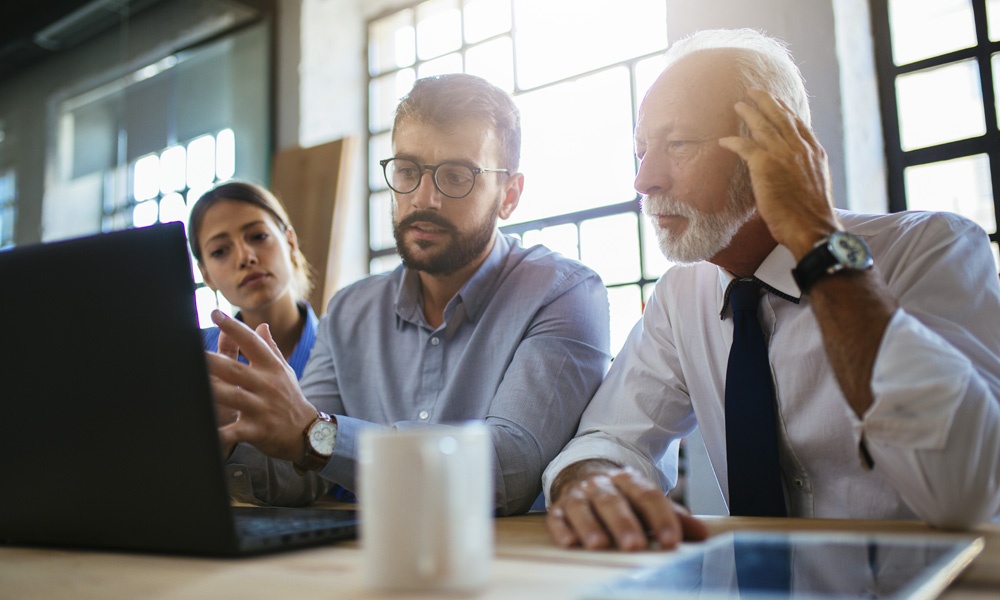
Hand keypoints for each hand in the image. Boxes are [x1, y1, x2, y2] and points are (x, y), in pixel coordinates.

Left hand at [206, 309, 317, 461]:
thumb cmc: (290, 398)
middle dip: (212, 361)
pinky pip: (235, 432)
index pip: (252, 342)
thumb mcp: (284, 371)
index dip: (233, 327)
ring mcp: (262, 408)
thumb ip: (270, 348)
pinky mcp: (257, 430)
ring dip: (213, 392)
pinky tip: (205, 431)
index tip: (215, 313)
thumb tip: (261, 325)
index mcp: (271, 368)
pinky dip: (221, 433)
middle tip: (191, 352)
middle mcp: (267, 385)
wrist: (307, 433)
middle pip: (235, 370)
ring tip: (192, 384)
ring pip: (234, 397)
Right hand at [545, 461, 708, 550]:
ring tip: (600, 545)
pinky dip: (562, 529)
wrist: (584, 474)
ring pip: (583, 507)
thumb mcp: (647, 503)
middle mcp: (602, 485)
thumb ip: (673, 517)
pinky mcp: (558, 508)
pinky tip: (568, 542)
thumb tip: (702, 534)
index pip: (648, 496)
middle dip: (624, 523)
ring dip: (591, 526)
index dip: (661, 518)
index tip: (671, 541)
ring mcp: (579, 495)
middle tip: (633, 545)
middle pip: (613, 501)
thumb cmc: (622, 497)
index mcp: (630, 481)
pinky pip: (557, 517)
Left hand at [718, 88, 840, 258]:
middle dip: (766, 101)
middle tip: (754, 90)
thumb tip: (795, 172)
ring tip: (738, 105)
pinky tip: (723, 140)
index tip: (776, 101)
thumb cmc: (812, 216)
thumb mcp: (815, 185)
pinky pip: (745, 146)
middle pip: (781, 117)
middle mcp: (800, 149)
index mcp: (814, 153)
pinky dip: (733, 141)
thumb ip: (804, 171)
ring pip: (763, 126)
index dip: (785, 110)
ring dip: (749, 113)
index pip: (798, 124)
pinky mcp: (766, 166)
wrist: (813, 228)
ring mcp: (784, 155)